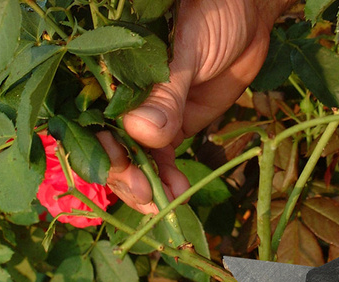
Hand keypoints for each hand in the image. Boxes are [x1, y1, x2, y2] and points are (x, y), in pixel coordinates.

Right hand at [100, 0, 292, 213]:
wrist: (248, 18)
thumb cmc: (211, 17)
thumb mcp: (186, 52)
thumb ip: (165, 94)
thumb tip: (141, 133)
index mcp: (109, 71)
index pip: (89, 115)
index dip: (98, 146)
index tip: (118, 166)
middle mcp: (121, 98)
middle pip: (108, 146)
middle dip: (123, 175)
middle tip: (144, 195)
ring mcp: (147, 116)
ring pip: (134, 160)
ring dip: (144, 186)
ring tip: (162, 206)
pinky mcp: (172, 128)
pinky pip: (163, 160)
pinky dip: (168, 181)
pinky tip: (177, 195)